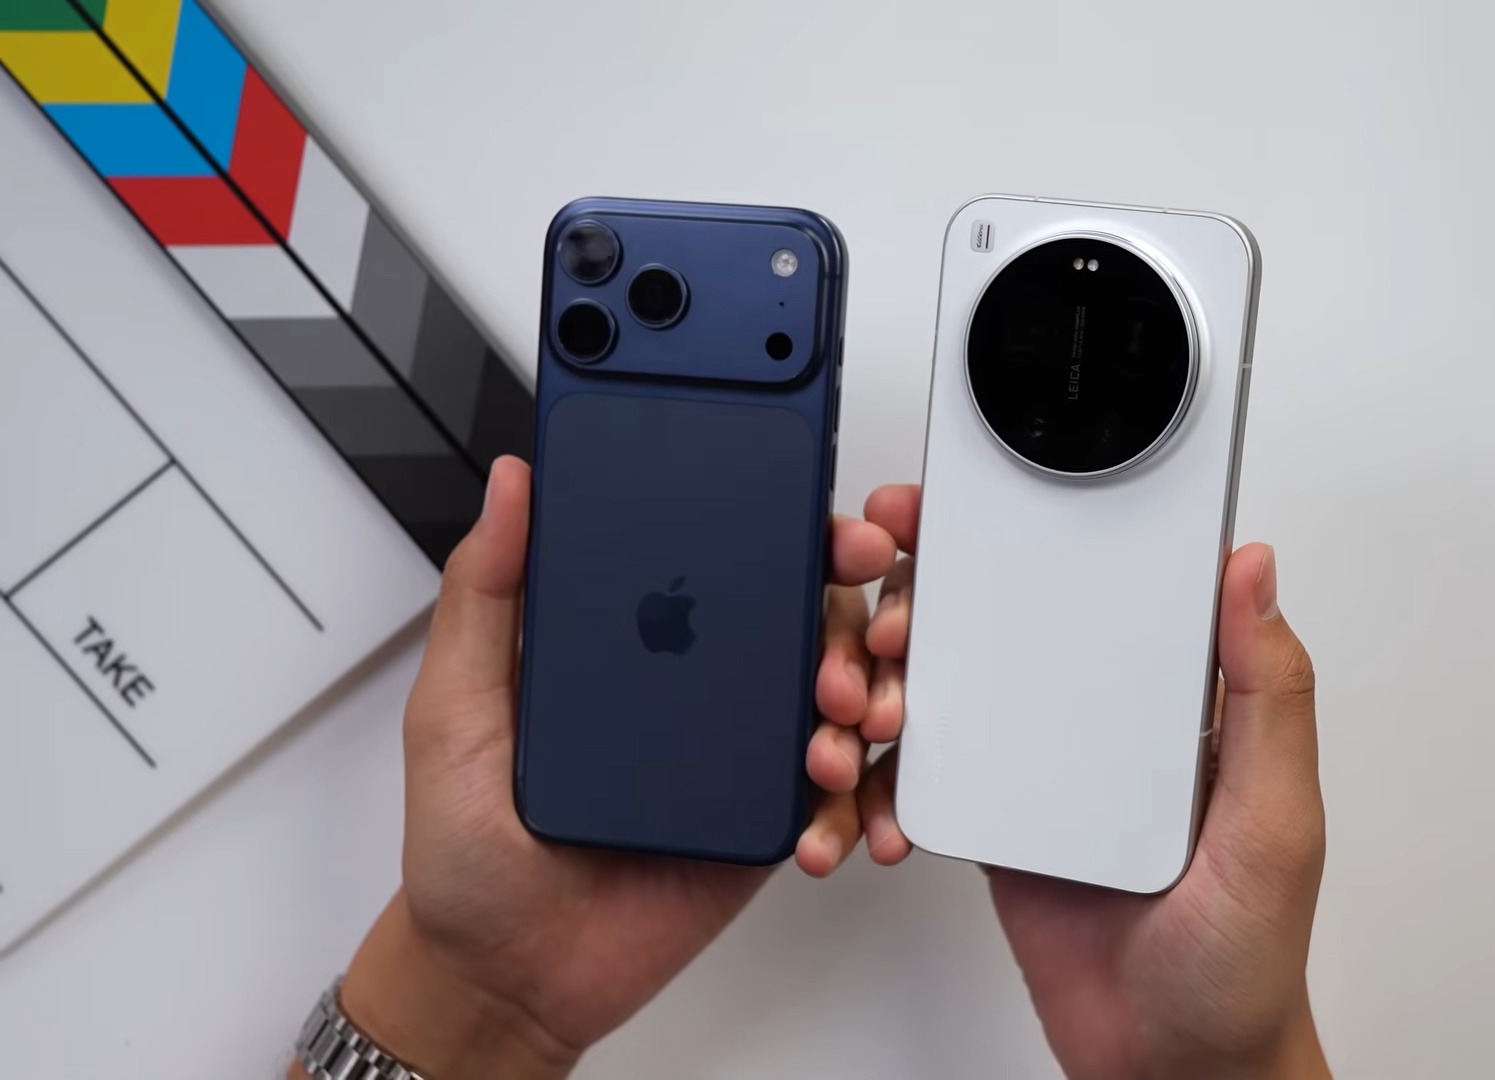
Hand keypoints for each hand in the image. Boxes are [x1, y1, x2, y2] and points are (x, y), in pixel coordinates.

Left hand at [326, 457, 896, 1077]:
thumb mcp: (454, 706)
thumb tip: (512, 486)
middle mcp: (698, 679)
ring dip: (864, 705)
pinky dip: (856, 797)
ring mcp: (739, 749)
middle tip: (844, 658)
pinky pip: (837, 793)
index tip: (834, 534)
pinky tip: (830, 811)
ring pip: (838, 697)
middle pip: (808, 617)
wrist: (502, 976)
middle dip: (854, 625)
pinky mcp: (765, 819)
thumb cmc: (467, 848)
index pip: (730, 556)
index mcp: (635, 633)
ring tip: (834, 740)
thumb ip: (484, 593)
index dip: (796, 534)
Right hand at [856, 485, 1331, 1079]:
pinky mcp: (998, 821)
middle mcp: (1103, 720)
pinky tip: (868, 782)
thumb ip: (1266, 698)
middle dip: (924, 600)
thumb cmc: (1242, 959)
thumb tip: (1252, 573)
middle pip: (1002, 622)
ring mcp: (1043, 770)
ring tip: (859, 704)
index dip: (1029, 531)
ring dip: (890, 680)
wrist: (1172, 1067)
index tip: (961, 507)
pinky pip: (929, 774)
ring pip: (951, 687)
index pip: (1099, 584)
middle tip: (882, 616)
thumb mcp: (1273, 821)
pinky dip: (888, 774)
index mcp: (1172, 700)